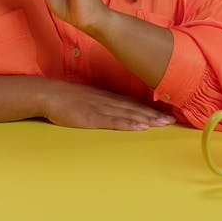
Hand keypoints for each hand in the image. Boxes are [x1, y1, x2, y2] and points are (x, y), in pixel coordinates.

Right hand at [39, 79, 175, 130]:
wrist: (48, 94)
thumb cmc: (66, 97)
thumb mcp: (88, 97)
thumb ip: (102, 103)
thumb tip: (115, 109)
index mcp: (107, 97)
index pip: (133, 103)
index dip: (150, 109)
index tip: (166, 113)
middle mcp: (108, 101)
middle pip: (135, 109)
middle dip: (155, 115)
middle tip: (173, 121)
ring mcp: (101, 109)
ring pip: (129, 114)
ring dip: (147, 119)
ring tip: (164, 124)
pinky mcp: (92, 118)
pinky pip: (114, 121)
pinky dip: (129, 124)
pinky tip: (141, 127)